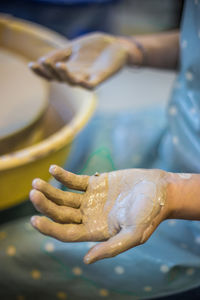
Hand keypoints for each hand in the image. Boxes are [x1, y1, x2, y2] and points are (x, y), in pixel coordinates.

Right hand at [29, 33, 135, 88]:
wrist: (115, 46)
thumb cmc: (94, 48)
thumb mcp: (73, 48)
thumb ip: (59, 53)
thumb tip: (42, 60)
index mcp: (68, 69)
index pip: (52, 74)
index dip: (41, 72)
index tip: (31, 64)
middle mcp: (76, 76)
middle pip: (59, 79)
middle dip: (51, 71)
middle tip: (44, 62)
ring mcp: (87, 78)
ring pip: (73, 82)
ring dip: (65, 75)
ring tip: (59, 64)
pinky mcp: (99, 78)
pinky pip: (91, 85)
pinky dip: (84, 83)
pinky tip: (78, 79)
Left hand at [30, 166, 169, 263]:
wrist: (159, 191)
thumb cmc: (149, 214)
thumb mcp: (134, 234)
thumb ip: (111, 248)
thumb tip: (86, 260)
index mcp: (95, 231)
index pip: (66, 233)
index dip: (49, 228)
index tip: (34, 219)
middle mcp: (89, 216)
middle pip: (61, 213)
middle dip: (46, 205)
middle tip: (33, 193)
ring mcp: (90, 199)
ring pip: (64, 196)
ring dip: (49, 190)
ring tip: (36, 183)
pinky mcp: (94, 184)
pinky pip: (74, 181)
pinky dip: (63, 176)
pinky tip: (53, 170)